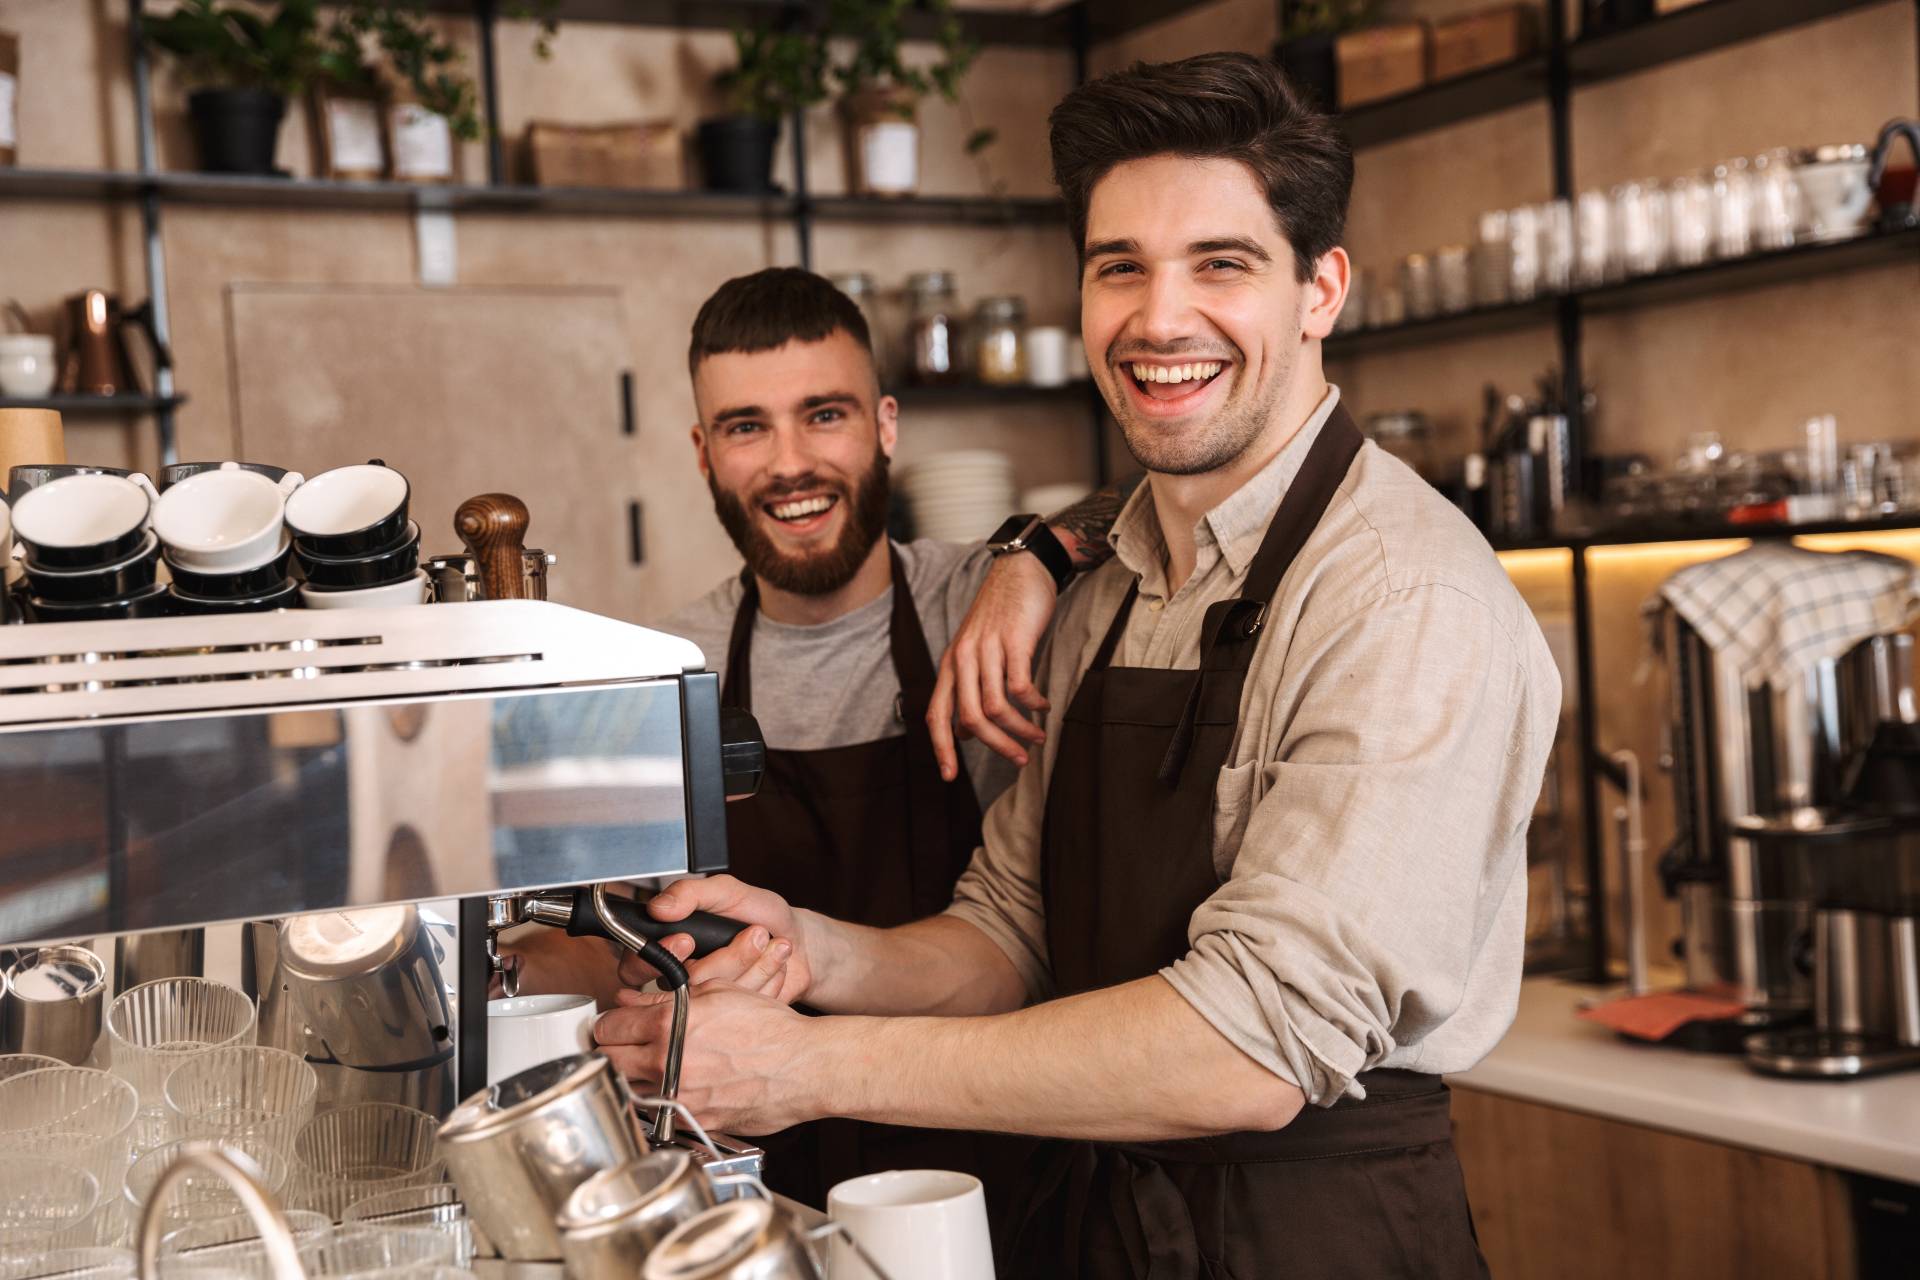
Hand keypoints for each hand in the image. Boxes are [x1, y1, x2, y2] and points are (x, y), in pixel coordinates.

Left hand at [594, 980, 816, 1135]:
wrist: (804, 1067)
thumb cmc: (771, 1029)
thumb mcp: (718, 993)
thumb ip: (669, 998)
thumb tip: (636, 1001)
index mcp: (666, 1028)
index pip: (607, 1028)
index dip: (607, 1024)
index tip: (613, 1025)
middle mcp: (665, 1066)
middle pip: (607, 1063)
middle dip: (609, 1052)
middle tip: (621, 1046)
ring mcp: (677, 1099)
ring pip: (628, 1092)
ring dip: (632, 1079)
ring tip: (652, 1067)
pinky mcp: (692, 1122)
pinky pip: (660, 1113)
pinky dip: (661, 1100)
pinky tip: (680, 1085)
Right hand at [616, 876, 812, 1005]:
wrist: (799, 940)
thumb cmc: (760, 914)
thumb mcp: (728, 891)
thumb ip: (691, 893)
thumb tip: (658, 906)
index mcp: (670, 947)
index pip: (638, 964)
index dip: (663, 954)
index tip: (687, 939)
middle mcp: (683, 978)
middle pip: (682, 986)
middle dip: (726, 959)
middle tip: (755, 934)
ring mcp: (707, 1003)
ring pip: (714, 997)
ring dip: (754, 963)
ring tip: (771, 941)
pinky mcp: (732, 1020)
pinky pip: (741, 1009)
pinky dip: (768, 978)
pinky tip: (776, 961)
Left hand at [928, 551, 1057, 779]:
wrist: (1021, 568)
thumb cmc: (1002, 614)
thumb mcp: (975, 650)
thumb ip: (967, 687)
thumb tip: (964, 731)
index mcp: (950, 664)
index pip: (936, 715)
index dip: (941, 749)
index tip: (949, 777)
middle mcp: (963, 658)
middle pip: (970, 718)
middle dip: (995, 746)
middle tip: (1019, 759)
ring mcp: (987, 648)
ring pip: (994, 707)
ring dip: (1019, 730)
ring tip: (1038, 736)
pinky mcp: (1013, 640)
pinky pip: (1019, 686)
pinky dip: (1032, 703)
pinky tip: (1043, 705)